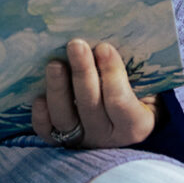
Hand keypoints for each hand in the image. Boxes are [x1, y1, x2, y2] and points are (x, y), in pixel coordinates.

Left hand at [32, 39, 158, 147]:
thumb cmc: (137, 90)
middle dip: (83, 72)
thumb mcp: (145, 82)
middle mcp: (107, 137)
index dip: (112, 74)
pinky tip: (38, 97)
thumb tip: (108, 42)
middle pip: (91, 106)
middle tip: (76, 45)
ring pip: (66, 119)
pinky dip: (41, 116)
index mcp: (135, 124)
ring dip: (58, 89)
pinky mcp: (60, 141)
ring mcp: (82, 140)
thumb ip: (133, 68)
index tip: (104, 47)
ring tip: (54, 64)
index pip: (121, 102)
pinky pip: (47, 132)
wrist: (124, 116)